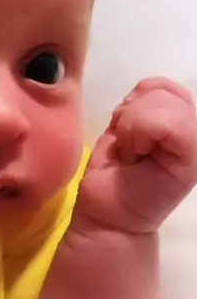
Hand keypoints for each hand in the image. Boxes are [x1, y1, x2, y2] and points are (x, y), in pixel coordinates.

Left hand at [75, 77, 196, 233]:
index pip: (160, 85)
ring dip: (132, 129)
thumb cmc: (115, 173)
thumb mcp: (126, 126)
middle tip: (131, 148)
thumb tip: (144, 91)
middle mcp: (196, 127)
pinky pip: (164, 123)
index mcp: (182, 118)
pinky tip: (136, 158)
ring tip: (134, 154)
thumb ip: (142, 101)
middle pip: (160, 90)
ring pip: (161, 104)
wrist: (110, 213)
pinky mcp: (194, 158)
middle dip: (131, 116)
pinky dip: (137, 136)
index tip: (128, 135)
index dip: (134, 104)